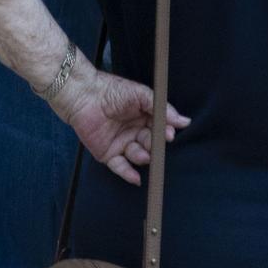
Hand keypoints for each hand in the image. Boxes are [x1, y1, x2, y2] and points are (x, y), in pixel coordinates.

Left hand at [53, 61, 188, 187]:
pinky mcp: (108, 154)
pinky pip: (120, 168)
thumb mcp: (140, 94)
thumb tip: (183, 120)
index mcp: (143, 117)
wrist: (84, 95)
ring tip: (144, 154)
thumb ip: (161, 108)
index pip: (159, 128)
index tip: (169, 134)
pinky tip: (136, 178)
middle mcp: (134, 132)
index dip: (164, 133)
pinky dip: (128, 174)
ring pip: (138, 156)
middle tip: (157, 145)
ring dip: (143, 157)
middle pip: (150, 144)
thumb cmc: (112, 90)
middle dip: (155, 146)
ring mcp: (122, 144)